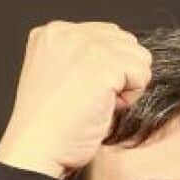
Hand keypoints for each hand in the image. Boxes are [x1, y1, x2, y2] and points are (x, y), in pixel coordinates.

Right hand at [0, 21, 151, 178]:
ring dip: (129, 85)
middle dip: (122, 73)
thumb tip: (124, 59)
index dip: (111, 67)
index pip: (109, 35)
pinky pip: (142, 74)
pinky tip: (107, 108)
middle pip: (127, 42)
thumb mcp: (62, 77)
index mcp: (53, 33)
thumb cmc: (52, 124)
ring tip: (101, 103)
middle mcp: (67, 32)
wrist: (38, 147)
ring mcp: (84, 46)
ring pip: (138, 57)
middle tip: (97, 99)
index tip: (89, 90)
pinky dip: (132, 97)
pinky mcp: (102, 65)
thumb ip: (86, 59)